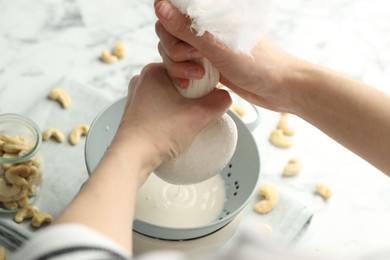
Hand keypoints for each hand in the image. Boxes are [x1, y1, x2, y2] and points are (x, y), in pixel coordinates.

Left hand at [113, 63, 231, 176]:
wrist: (131, 157)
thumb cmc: (159, 132)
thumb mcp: (198, 115)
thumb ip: (219, 102)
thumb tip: (226, 97)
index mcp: (154, 70)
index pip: (188, 68)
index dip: (203, 82)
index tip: (209, 96)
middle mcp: (142, 80)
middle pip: (179, 83)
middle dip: (192, 96)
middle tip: (200, 112)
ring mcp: (136, 97)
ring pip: (169, 96)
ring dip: (181, 106)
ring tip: (188, 122)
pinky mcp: (134, 113)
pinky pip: (159, 108)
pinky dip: (170, 115)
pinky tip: (175, 128)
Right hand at [154, 0, 300, 112]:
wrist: (278, 88)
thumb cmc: (256, 63)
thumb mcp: (218, 45)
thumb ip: (187, 27)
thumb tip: (160, 7)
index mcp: (210, 13)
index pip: (174, 7)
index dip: (168, 20)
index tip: (176, 36)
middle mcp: (205, 27)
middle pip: (168, 30)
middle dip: (173, 48)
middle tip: (193, 58)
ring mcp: (204, 46)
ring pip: (172, 50)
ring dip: (177, 65)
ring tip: (198, 74)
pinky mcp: (206, 64)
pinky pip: (182, 66)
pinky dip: (181, 75)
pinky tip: (190, 83)